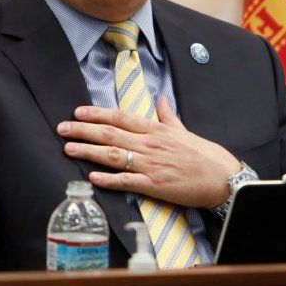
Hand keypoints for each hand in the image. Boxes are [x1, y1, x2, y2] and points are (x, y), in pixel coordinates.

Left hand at [56, 97, 241, 208]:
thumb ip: (168, 115)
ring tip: (68, 148)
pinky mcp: (155, 186)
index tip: (78, 111)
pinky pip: (128, 181)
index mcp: (156, 130)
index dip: (97, 114)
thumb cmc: (205, 154)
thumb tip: (162, 98)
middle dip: (83, 130)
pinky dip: (109, 179)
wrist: (223, 178)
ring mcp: (151, 165)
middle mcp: (150, 145)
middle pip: (111, 134)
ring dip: (89, 151)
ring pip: (114, 155)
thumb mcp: (184, 130)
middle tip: (62, 128)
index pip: (121, 117)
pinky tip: (93, 177)